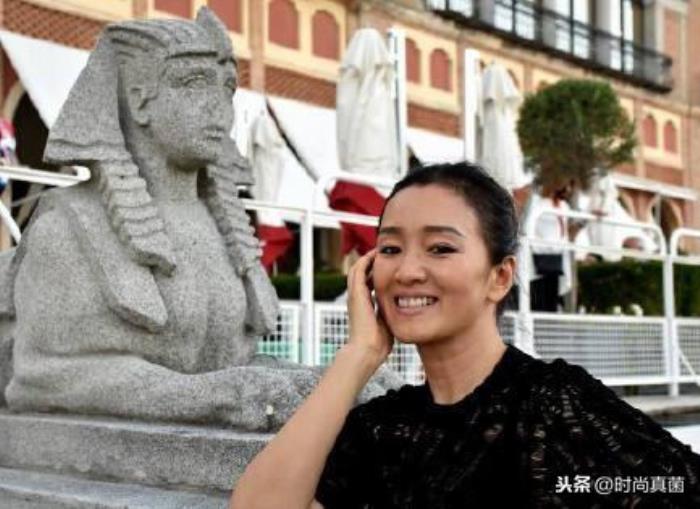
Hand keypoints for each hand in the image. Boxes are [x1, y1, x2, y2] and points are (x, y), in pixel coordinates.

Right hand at [346, 248, 392, 366]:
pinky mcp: (356, 293)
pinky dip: (367, 260)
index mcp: (363, 305)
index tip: (391, 266)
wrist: (367, 350)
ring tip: (381, 249)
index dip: (378, 273)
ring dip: (369, 258)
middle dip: (372, 262)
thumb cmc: (378, 344)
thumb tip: (407, 312)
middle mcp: (356, 298)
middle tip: (386, 252)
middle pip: (361, 273)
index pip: (368, 283)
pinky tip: (378, 253)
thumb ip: (393, 315)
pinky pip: (359, 270)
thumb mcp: (387, 324)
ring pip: (358, 268)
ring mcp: (354, 295)